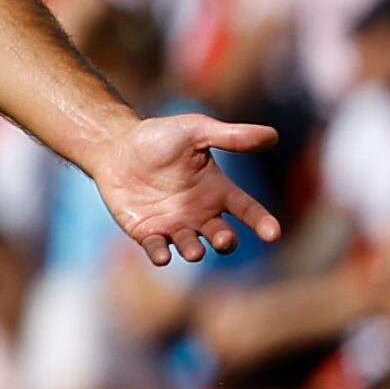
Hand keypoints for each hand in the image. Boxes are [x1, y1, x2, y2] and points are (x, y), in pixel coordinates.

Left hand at [92, 111, 282, 265]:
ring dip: (194, 250)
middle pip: (222, 236)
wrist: (116, 147)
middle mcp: (201, 214)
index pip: (248, 210)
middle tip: (223, 239)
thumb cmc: (159, 138)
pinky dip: (160, 254)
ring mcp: (175, 226)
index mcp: (218, 191)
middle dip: (225, 241)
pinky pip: (157, 248)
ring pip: (192, 246)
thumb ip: (230, 136)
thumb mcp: (195, 131)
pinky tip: (162, 257)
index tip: (273, 233)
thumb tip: (273, 134)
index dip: (262, 222)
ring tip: (194, 251)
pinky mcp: (147, 232)